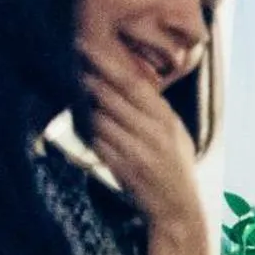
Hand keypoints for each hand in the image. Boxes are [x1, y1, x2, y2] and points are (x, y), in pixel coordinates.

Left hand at [77, 49, 203, 228]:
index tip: (85, 45)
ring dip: (89, 111)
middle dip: (91, 81)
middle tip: (75, 69)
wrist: (178, 210)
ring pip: (101, 118)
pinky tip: (95, 136)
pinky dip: (93, 136)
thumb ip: (153, 109)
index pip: (133, 82)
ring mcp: (140, 150)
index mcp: (167, 118)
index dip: (106, 62)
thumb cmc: (174, 169)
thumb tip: (126, 81)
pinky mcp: (126, 168)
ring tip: (85, 107)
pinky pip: (99, 142)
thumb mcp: (174, 134)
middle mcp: (155, 131)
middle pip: (112, 95)